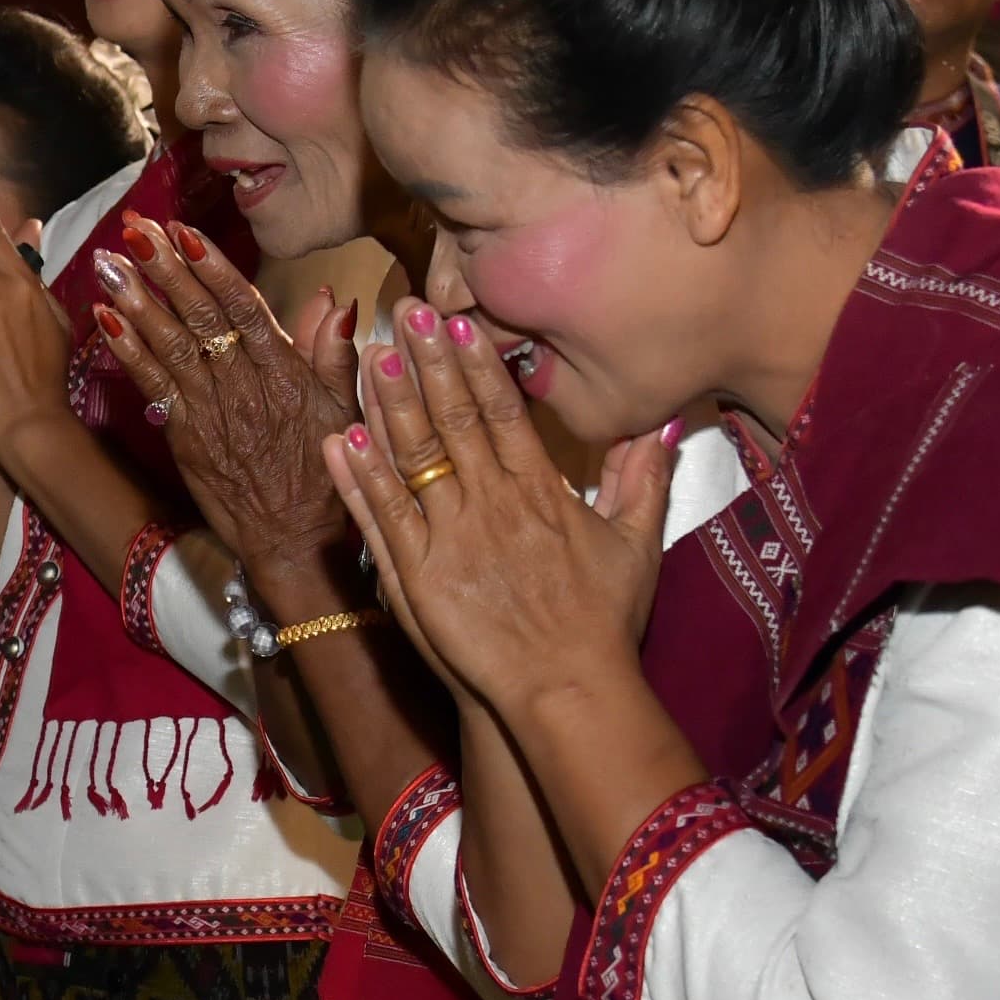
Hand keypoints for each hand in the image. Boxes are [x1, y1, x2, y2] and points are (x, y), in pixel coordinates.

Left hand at [96, 213, 360, 587]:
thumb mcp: (346, 410)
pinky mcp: (185, 438)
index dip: (213, 268)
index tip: (185, 232)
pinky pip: (153, 388)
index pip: (245, 308)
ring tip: (109, 263)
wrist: (294, 542)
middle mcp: (244, 387)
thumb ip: (336, 353)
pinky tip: (104, 319)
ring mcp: (211, 413)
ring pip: (170, 347)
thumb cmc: (326, 473)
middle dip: (165, 270)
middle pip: (200, 317)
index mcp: (286, 372)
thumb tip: (332, 298)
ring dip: (136, 302)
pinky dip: (127, 352)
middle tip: (135, 230)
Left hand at [323, 299, 668, 718]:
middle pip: (453, 420)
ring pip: (413, 458)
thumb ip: (644, 481)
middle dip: (428, 362)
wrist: (566, 688)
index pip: (503, 412)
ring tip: (370, 356)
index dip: (476, 365)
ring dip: (388, 405)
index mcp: (540, 490)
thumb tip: (659, 430)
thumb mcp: (635, 545)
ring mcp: (453, 538)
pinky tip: (341, 439)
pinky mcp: (419, 576)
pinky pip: (384, 516)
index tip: (457, 322)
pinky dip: (361, 478)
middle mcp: (494, 503)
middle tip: (404, 311)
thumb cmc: (602, 624)